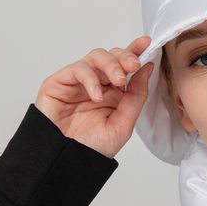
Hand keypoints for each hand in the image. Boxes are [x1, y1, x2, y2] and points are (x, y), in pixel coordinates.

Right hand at [34, 36, 154, 158]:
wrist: (66, 161)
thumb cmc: (92, 148)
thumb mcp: (123, 124)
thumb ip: (135, 96)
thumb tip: (147, 68)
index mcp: (114, 93)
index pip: (125, 67)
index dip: (135, 52)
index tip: (147, 43)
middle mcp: (97, 84)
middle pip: (112, 57)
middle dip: (125, 57)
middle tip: (133, 65)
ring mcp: (78, 82)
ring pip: (95, 58)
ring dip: (110, 64)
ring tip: (119, 80)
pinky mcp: (59, 82)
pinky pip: (77, 69)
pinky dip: (90, 78)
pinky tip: (96, 94)